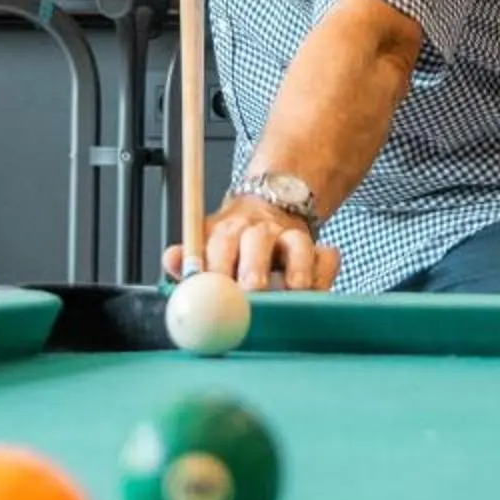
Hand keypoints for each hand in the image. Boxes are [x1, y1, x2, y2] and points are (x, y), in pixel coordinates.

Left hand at [166, 200, 340, 291]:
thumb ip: (188, 257)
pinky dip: (325, 273)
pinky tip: (316, 291)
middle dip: (254, 267)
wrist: (270, 206)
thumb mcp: (205, 243)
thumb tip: (172, 261)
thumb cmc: (232, 242)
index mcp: (228, 231)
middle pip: (258, 242)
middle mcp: (260, 232)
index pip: (218, 242)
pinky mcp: (319, 250)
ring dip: (297, 269)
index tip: (208, 284)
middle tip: (251, 292)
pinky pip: (328, 257)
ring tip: (294, 290)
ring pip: (299, 245)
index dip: (212, 263)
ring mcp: (293, 239)